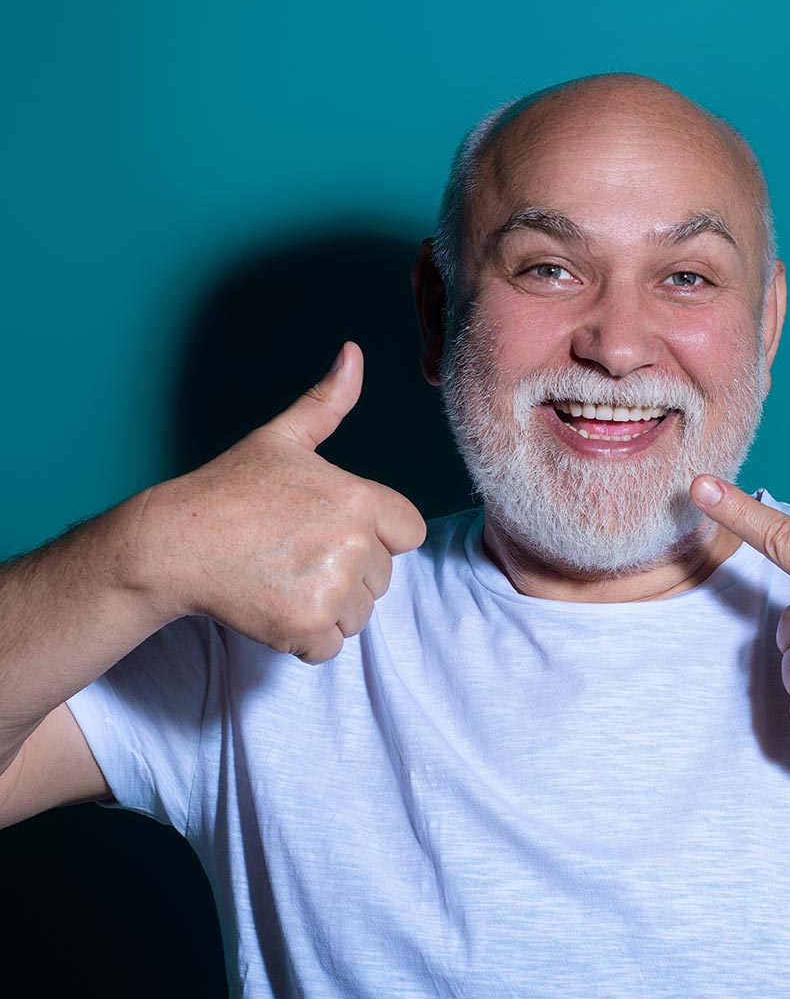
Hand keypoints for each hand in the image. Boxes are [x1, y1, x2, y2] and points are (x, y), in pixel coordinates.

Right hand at [130, 342, 425, 661]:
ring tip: (281, 578)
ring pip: (359, 615)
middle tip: (294, 554)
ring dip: (328, 607)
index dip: (376, 534)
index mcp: (359, 498)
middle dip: (348, 573)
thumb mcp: (281, 439)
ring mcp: (331, 588)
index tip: (332, 530)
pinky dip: (305, 638)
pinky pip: (330, 646)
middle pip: (383, 577)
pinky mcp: (306, 627)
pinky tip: (272, 606)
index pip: (409, 531)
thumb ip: (328, 402)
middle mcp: (354, 544)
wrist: (172, 544)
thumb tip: (354, 352)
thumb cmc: (227, 490)